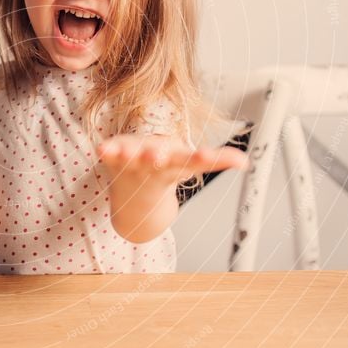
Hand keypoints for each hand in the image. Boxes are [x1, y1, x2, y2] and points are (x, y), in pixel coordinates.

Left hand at [97, 134, 249, 185]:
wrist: (134, 198)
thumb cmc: (166, 170)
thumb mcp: (191, 165)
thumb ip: (217, 160)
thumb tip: (246, 162)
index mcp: (177, 164)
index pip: (193, 161)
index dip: (204, 158)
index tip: (209, 156)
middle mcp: (155, 164)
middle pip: (159, 160)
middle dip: (158, 156)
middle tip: (157, 156)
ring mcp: (133, 162)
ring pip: (132, 157)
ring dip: (129, 155)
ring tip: (123, 151)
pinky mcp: (115, 158)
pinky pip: (110, 154)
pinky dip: (106, 152)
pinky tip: (100, 149)